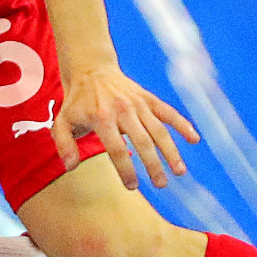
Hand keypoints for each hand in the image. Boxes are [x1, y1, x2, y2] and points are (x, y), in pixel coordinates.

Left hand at [57, 63, 199, 189]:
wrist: (91, 70)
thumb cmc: (77, 102)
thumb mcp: (62, 121)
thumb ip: (64, 145)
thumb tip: (71, 167)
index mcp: (101, 118)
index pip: (117, 150)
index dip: (126, 170)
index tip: (132, 187)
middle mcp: (123, 110)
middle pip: (142, 142)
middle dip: (153, 165)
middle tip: (161, 185)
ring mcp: (138, 103)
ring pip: (159, 130)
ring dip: (171, 152)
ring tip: (180, 172)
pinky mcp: (148, 98)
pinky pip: (168, 112)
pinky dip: (182, 124)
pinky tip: (194, 140)